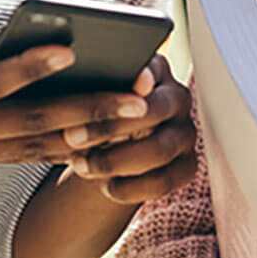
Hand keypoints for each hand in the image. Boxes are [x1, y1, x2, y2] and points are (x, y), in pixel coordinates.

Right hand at [0, 28, 150, 187]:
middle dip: (91, 110)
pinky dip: (55, 147)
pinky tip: (90, 138)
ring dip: (87, 133)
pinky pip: (18, 154)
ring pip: (36, 145)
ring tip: (131, 119)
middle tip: (138, 97)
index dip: (35, 64)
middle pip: (36, 122)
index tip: (72, 47)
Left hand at [59, 54, 195, 202]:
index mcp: (158, 69)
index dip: (127, 86)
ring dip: (115, 161)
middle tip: (70, 137)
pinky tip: (105, 185)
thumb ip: (95, 80)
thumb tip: (78, 69)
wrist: (113, 140)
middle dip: (109, 127)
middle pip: (154, 111)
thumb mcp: (95, 87)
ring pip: (159, 150)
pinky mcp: (186, 167)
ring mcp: (185, 134)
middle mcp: (178, 98)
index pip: (146, 75)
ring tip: (80, 165)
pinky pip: (163, 182)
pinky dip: (131, 187)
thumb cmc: (100, 105)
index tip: (90, 105)